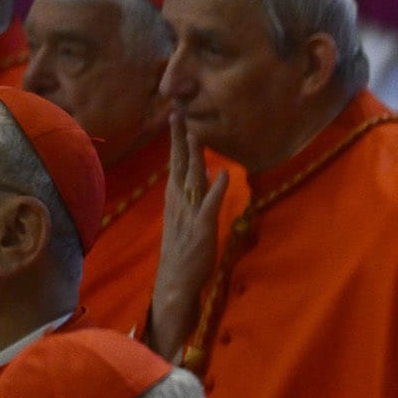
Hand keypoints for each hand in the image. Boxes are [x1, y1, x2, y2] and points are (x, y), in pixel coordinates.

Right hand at [147, 119, 230, 357]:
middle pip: (178, 166)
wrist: (175, 286)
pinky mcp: (201, 230)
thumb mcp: (187, 222)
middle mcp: (178, 205)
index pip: (174, 166)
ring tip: (196, 133)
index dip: (176, 142)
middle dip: (179, 139)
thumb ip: (194, 198)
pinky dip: (216, 189)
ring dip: (194, 157)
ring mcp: (188, 217)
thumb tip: (205, 175)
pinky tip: (224, 173)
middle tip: (179, 112)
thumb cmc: (183, 256)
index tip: (176, 117)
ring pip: (191, 181)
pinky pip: (209, 206)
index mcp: (175, 202)